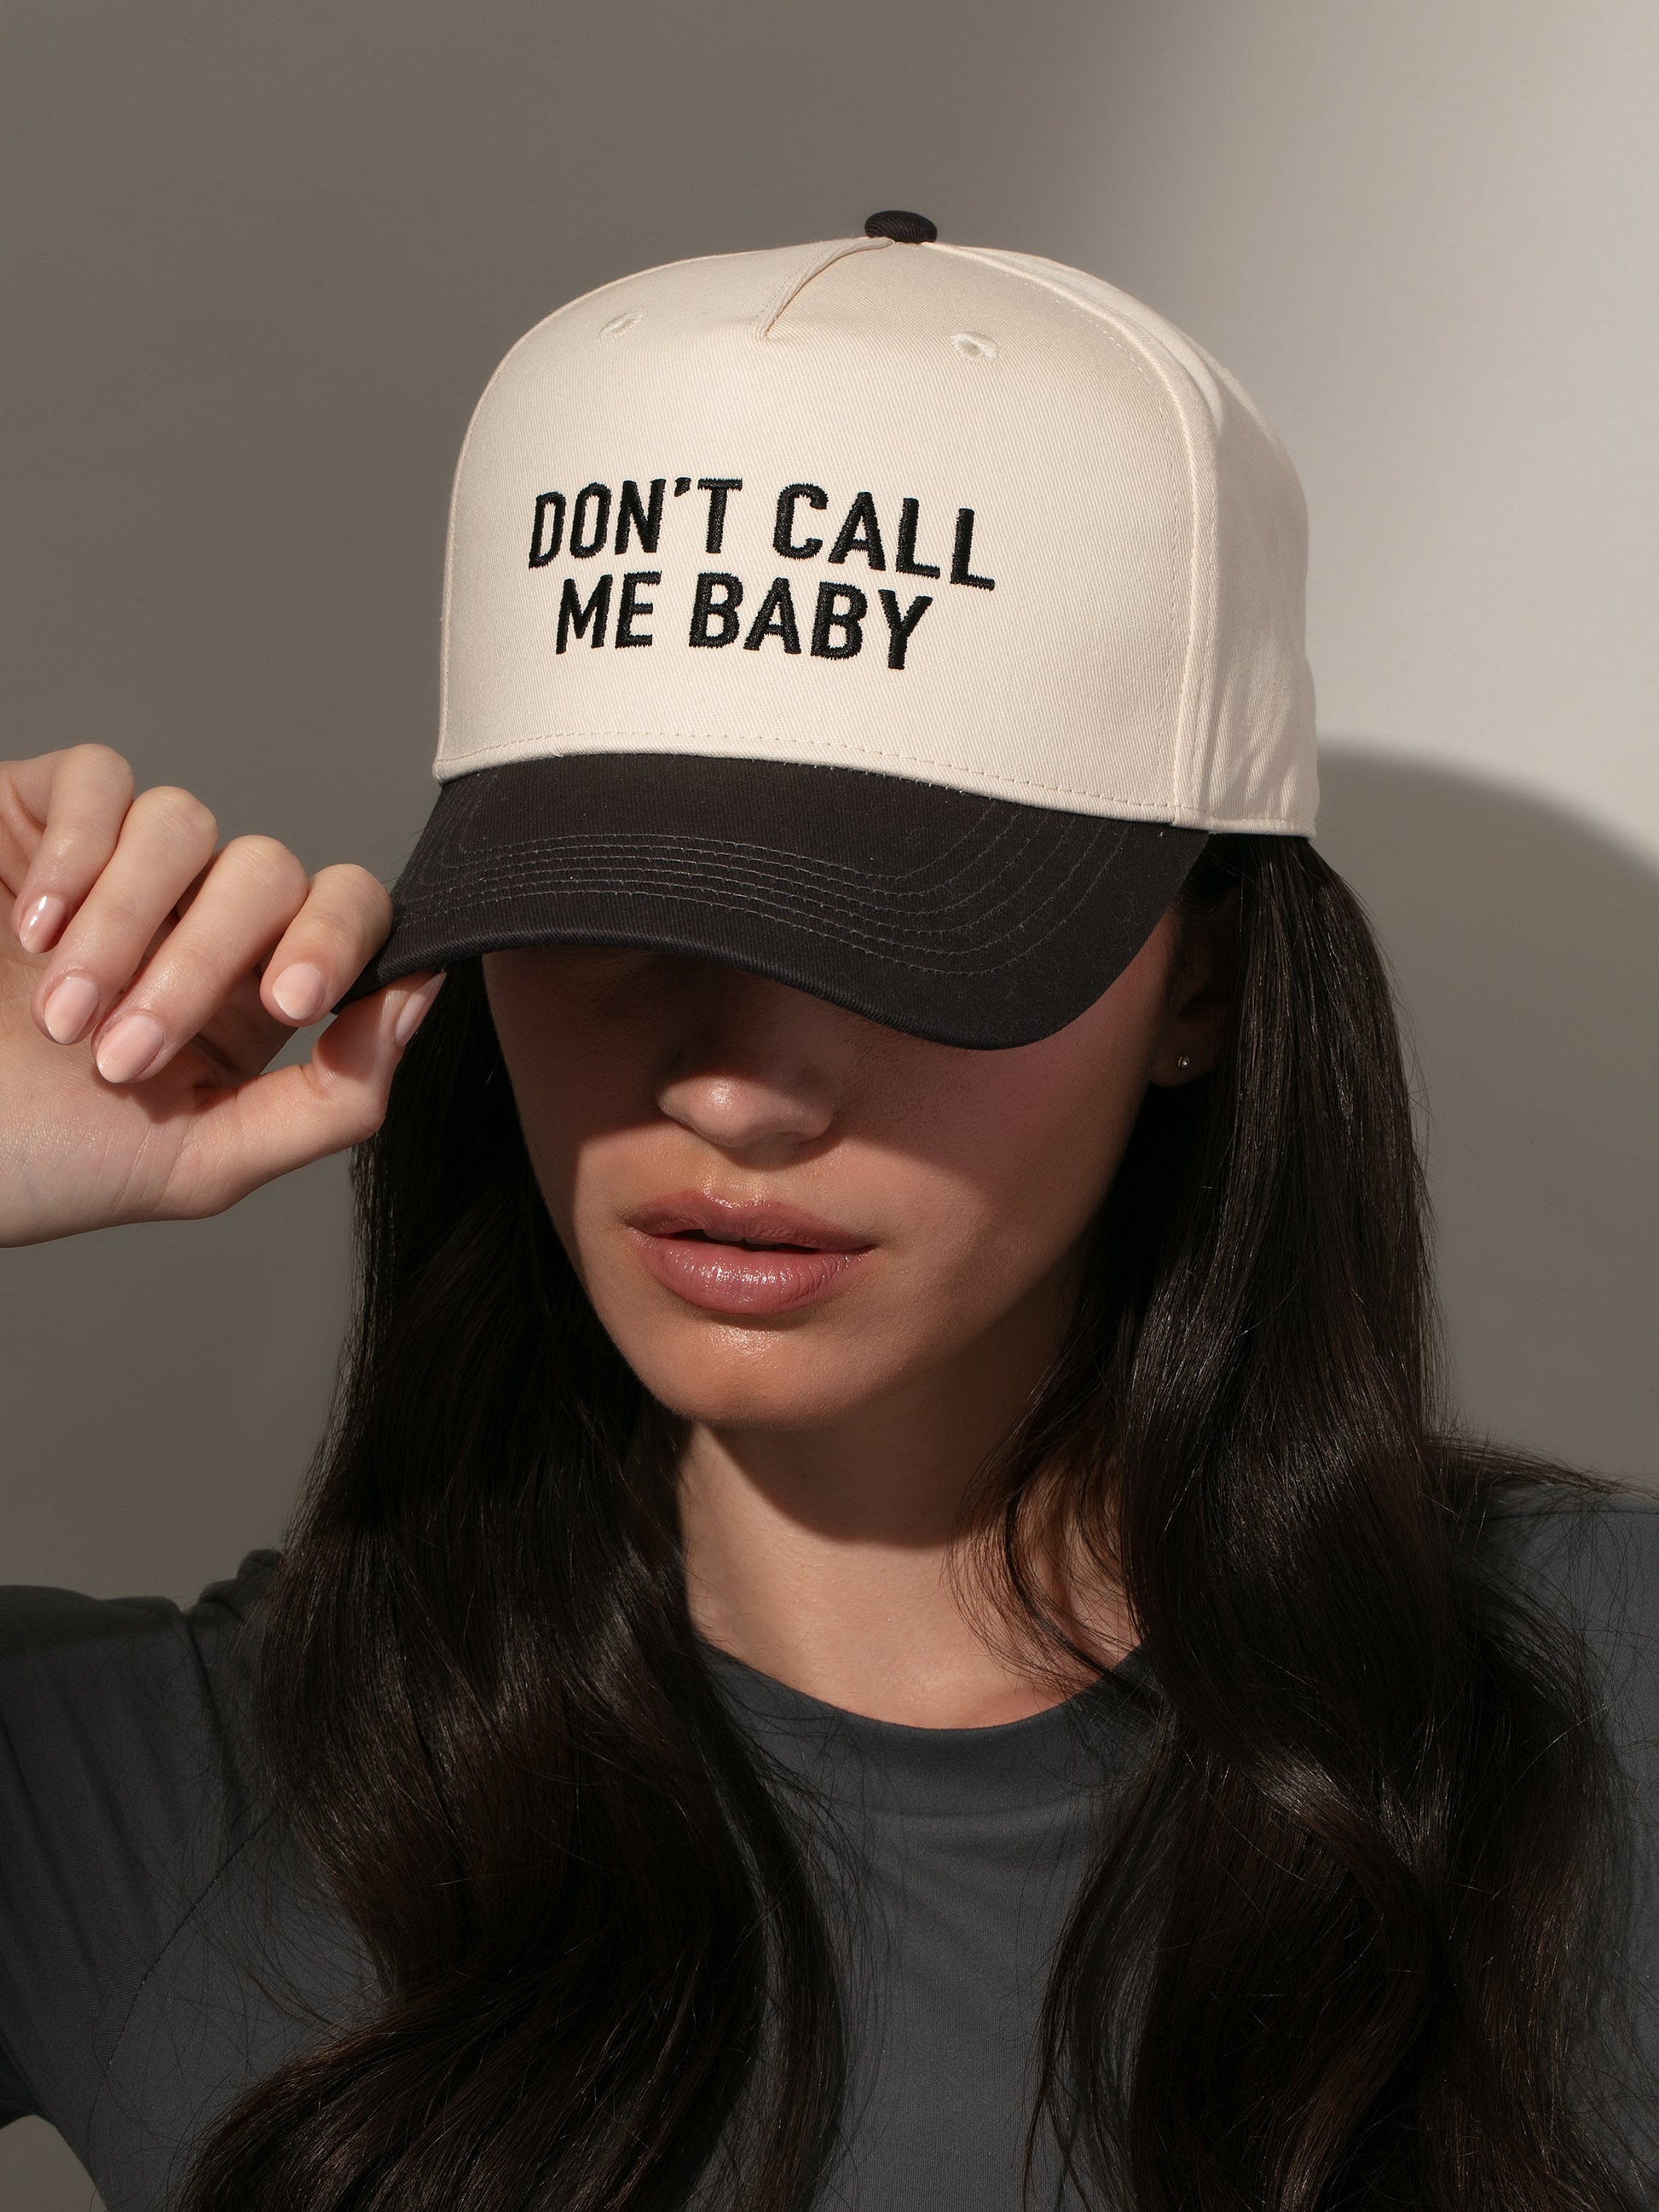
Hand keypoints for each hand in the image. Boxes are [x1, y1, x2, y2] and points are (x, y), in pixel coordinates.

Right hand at [0, 745, 441, 1245]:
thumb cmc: (33, 1160)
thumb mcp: (200, 1162)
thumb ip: (335, 1098)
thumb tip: (424, 1000)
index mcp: (248, 999)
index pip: (347, 917)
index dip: (338, 941)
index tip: (286, 1002)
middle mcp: (193, 920)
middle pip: (272, 869)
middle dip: (202, 964)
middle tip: (119, 1052)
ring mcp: (115, 863)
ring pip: (188, 824)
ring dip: (127, 927)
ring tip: (57, 1016)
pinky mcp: (33, 816)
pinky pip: (101, 779)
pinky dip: (76, 853)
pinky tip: (30, 927)